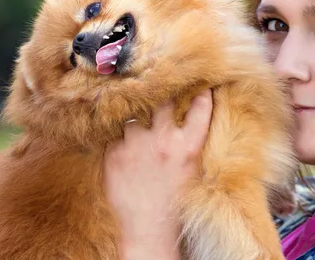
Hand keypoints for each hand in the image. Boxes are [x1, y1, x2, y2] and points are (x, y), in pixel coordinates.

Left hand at [103, 89, 212, 259]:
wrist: (148, 228)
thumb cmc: (175, 200)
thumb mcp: (192, 169)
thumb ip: (191, 142)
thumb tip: (191, 117)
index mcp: (188, 147)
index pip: (200, 109)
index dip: (202, 94)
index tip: (200, 86)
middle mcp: (163, 142)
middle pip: (163, 101)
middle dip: (162, 94)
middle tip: (159, 92)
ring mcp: (136, 146)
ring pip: (134, 116)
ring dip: (136, 121)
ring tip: (138, 133)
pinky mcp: (113, 154)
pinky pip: (115, 135)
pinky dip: (120, 140)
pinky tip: (125, 151)